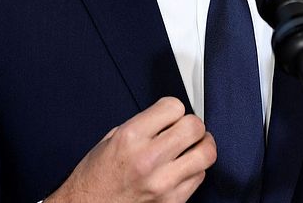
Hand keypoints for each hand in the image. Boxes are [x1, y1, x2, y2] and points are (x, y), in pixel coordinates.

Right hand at [47, 97, 215, 202]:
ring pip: (206, 154)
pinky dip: (195, 169)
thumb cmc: (96, 176)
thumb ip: (142, 126)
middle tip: (186, 128)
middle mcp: (149, 159)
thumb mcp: (111, 139)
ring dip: (201, 146)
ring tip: (191, 147)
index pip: (173, 108)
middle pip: (195, 128)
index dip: (173, 108)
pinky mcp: (173, 201)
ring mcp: (164, 182)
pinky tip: (182, 167)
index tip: (170, 114)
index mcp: (131, 137)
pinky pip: (200, 177)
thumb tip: (168, 119)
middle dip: (193, 124)